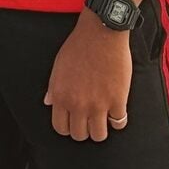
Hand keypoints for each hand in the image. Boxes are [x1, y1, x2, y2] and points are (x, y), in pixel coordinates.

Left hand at [44, 10, 131, 141]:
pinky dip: (118, 119)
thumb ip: (53, 88)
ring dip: (101, 128)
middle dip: (84, 129)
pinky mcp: (118, 100)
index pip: (60, 128)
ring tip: (103, 117)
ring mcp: (98, 104)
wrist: (101, 32)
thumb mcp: (58, 66)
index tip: (75, 121)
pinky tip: (116, 109)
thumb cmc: (78, 46)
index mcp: (61, 96)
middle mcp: (78, 104)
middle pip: (79, 135)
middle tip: (90, 119)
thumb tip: (49, 103)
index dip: (68, 127)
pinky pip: (119, 124)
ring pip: (99, 136)